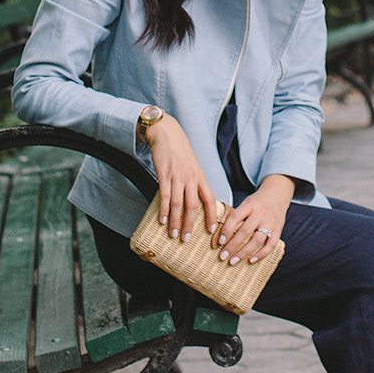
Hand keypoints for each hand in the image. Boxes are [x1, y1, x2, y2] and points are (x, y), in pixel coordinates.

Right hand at [143, 113, 219, 241]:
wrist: (167, 132)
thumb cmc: (180, 150)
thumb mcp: (192, 166)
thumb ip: (194, 182)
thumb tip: (194, 202)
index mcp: (200, 176)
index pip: (210, 199)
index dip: (212, 216)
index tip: (212, 230)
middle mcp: (191, 178)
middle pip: (193, 206)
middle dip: (190, 225)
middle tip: (187, 240)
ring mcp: (177, 176)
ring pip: (178, 204)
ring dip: (175, 221)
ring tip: (173, 234)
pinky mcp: (164, 174)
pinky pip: (163, 195)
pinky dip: (163, 210)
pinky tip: (161, 220)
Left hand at [214, 175, 294, 264]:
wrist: (277, 194)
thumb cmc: (256, 202)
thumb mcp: (246, 203)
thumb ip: (236, 216)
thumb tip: (219, 234)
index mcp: (250, 205)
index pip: (235, 217)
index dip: (226, 230)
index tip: (219, 242)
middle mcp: (261, 213)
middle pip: (245, 231)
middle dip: (232, 245)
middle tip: (222, 256)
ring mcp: (270, 222)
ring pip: (257, 240)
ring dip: (244, 252)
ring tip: (233, 261)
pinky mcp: (278, 230)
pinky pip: (270, 245)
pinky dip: (261, 254)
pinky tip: (251, 260)